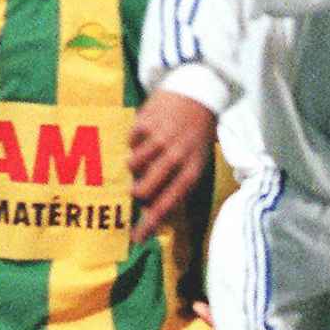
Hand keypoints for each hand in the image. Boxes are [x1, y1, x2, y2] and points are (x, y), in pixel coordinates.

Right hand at [129, 91, 216, 239]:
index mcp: (192, 170)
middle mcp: (177, 156)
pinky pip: (130, 140)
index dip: (150, 223)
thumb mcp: (197, 161)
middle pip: (145, 188)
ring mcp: (161, 138)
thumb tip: (157, 214)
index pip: (168, 204)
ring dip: (133, 166)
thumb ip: (178, 185)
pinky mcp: (148, 120)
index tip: (135, 238)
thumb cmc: (196, 133)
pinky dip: (133, 141)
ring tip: (140, 158)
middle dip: (137, 192)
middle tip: (137, 188)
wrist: (199, 90)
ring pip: (133, 165)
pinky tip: (144, 135)